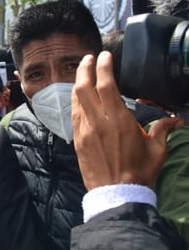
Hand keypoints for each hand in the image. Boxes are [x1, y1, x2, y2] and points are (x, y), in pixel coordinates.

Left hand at [72, 51, 183, 190]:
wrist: (116, 193)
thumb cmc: (139, 172)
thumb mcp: (156, 149)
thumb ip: (163, 129)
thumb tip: (176, 120)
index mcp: (119, 120)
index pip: (106, 86)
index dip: (103, 68)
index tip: (104, 56)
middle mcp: (98, 122)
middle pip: (84, 88)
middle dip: (84, 69)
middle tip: (88, 58)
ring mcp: (85, 131)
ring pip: (76, 100)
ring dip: (77, 83)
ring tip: (82, 73)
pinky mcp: (77, 140)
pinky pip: (74, 115)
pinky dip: (76, 102)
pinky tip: (79, 98)